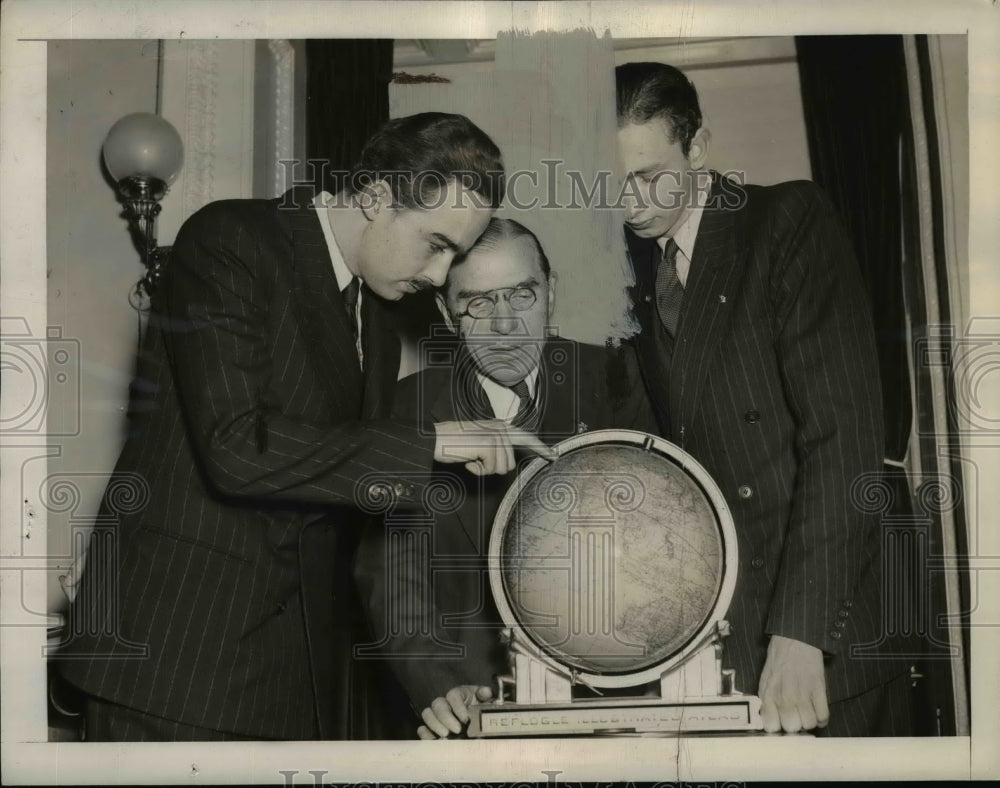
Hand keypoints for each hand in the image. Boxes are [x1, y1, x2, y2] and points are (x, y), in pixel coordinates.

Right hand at [417, 685, 493, 739]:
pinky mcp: (431, 729)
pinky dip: (426, 735)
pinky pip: (422, 729)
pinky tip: (435, 742)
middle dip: (446, 718)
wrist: (477, 723)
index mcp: (458, 694)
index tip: (466, 719)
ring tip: (445, 737)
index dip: (458, 707)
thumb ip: (487, 694)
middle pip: (438, 705)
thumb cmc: (480, 709)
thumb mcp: (486, 700)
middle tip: (457, 731)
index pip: (453, 696)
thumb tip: (485, 691)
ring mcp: (436, 716)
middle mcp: (445, 703)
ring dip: (434, 726)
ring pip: (427, 714)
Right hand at [433, 420, 555, 475]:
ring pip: (501, 469)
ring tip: (470, 457)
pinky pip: (490, 470)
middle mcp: (501, 428)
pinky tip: (468, 460)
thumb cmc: (454, 444)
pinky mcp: (490, 445)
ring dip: (483, 469)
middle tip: (474, 459)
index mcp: (500, 426)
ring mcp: (496, 436)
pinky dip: (476, 470)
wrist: (436, 440)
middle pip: (509, 464)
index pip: (525, 438)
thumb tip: (507, 463)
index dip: (540, 448)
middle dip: (491, 467)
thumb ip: (496, 448)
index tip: (554, 456)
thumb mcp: (479, 442)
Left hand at [758, 635, 828, 733]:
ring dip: (809, 720)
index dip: (777, 727)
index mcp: (769, 693)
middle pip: (792, 728)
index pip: (771, 726)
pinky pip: (823, 716)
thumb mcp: (766, 678)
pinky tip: (817, 709)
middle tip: (796, 715)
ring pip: (809, 724)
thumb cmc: (779, 658)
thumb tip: (769, 719)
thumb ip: (767, 699)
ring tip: (807, 711)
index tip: (781, 723)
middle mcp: (784, 696)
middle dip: (794, 724)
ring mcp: (802, 693)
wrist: (795, 638)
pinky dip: (822, 717)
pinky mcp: (819, 689)